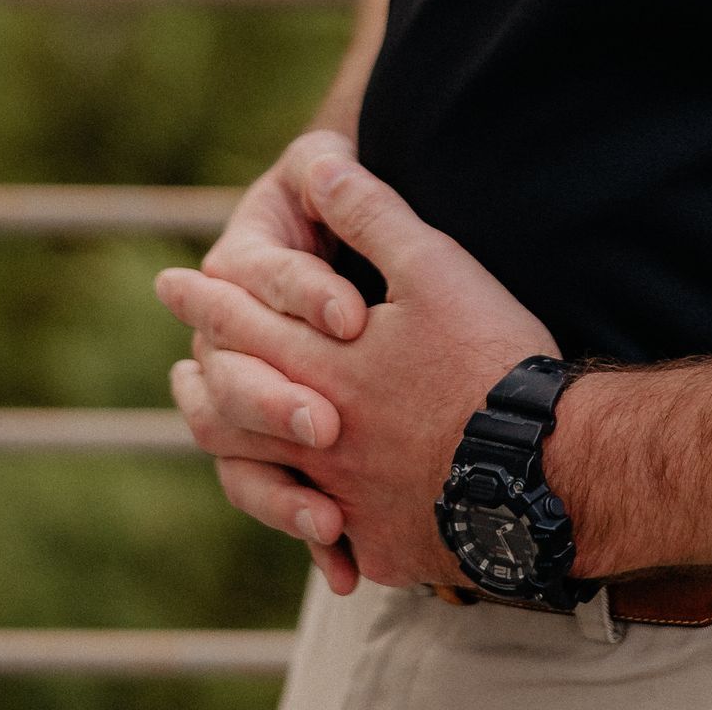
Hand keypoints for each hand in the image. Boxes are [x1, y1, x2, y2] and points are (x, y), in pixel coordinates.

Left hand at [159, 153, 555, 590]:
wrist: (540, 462)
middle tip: (182, 369)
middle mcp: (320, 438)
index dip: (208, 299)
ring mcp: (347, 497)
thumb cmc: (488, 356)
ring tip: (222, 434)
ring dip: (238, 448)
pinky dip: (307, 518)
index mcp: (326, 364)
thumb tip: (320, 169)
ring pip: (263, 476)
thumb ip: (370, 216)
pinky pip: (329, 533)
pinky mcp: (382, 542)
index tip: (170, 283)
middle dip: (207, 378)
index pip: (245, 324)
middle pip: (236, 408)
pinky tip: (312, 516)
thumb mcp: (434, 266)